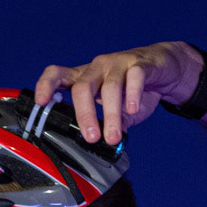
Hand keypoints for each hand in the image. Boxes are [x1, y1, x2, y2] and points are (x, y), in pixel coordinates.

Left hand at [33, 41, 201, 143]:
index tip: (41, 102)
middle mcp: (98, 67)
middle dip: (85, 115)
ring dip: (111, 114)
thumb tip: (101, 143)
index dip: (46, 86)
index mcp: (86, 77)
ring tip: (114, 136)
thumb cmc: (135, 89)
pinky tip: (132, 109)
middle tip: (92, 137)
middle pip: (82, 87)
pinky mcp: (140, 64)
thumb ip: (108, 123)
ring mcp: (118, 63)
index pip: (58, 74)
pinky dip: (133, 95)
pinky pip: (134, 77)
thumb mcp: (117, 109)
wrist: (165, 69)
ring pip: (110, 87)